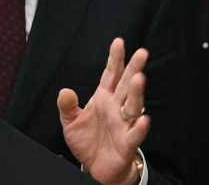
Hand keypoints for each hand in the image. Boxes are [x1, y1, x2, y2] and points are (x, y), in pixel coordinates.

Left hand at [58, 38, 149, 184]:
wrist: (96, 166)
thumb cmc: (88, 141)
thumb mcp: (71, 122)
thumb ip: (67, 106)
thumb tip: (64, 91)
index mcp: (104, 98)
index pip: (111, 75)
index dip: (115, 59)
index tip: (118, 42)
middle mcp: (117, 107)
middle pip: (127, 85)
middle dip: (134, 68)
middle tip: (141, 53)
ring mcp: (124, 123)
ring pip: (133, 105)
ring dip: (136, 92)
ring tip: (139, 79)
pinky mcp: (128, 142)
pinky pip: (135, 133)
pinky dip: (139, 127)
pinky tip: (143, 119)